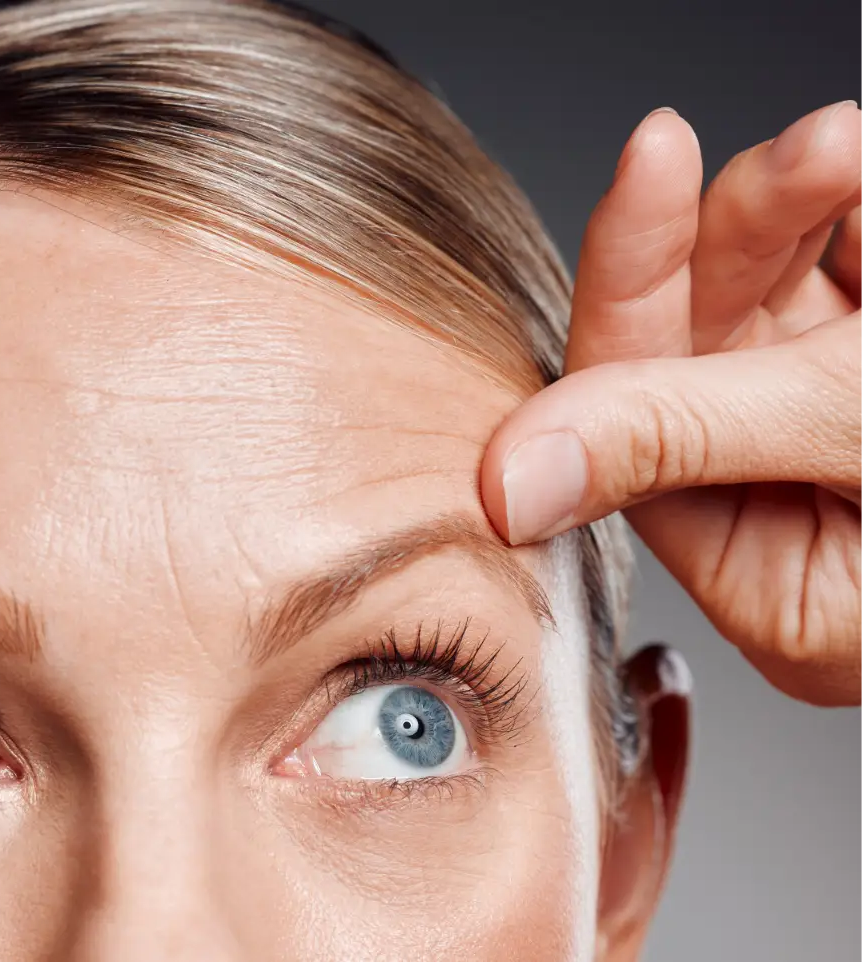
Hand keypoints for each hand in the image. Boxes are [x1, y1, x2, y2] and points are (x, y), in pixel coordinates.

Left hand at [482, 101, 861, 704]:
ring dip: (807, 204)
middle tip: (826, 152)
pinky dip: (854, 225)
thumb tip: (500, 482)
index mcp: (782, 591)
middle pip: (696, 352)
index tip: (653, 156)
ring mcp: (834, 446)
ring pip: (764, 301)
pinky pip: (833, 286)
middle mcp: (794, 523)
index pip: (636, 428)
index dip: (634, 282)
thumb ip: (680, 437)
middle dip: (747, 229)